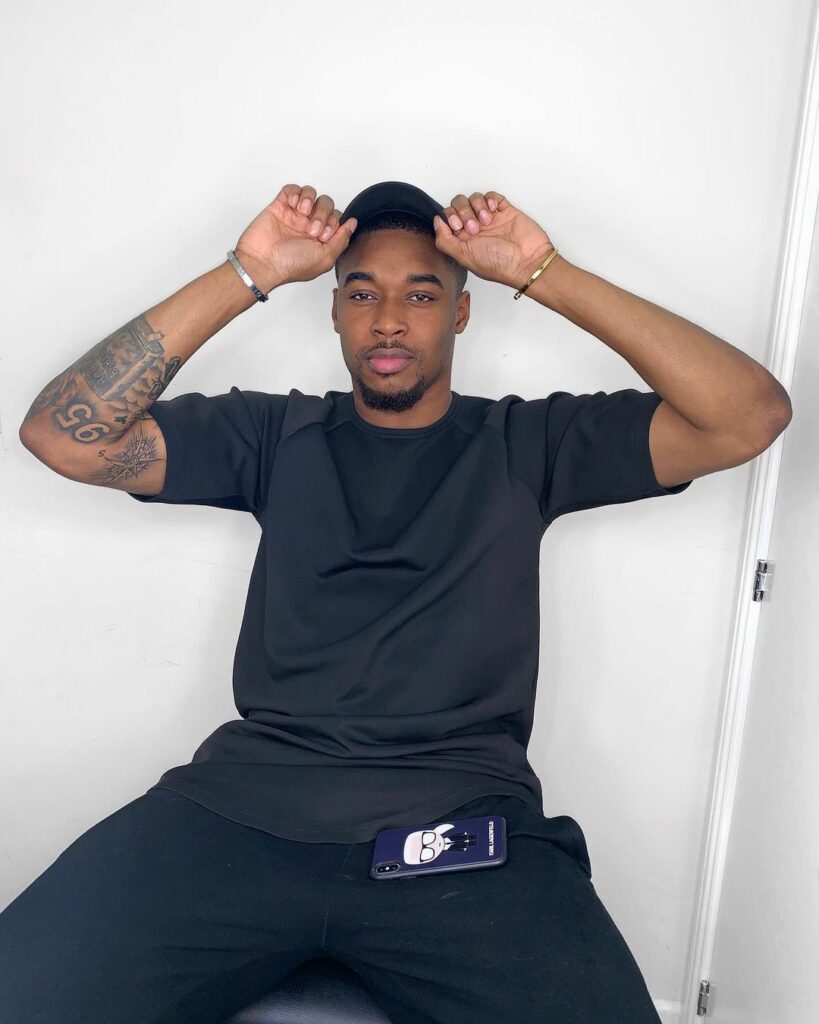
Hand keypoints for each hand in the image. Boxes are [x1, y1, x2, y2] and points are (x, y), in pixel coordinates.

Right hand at [234, 184, 357, 290]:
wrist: (263, 262)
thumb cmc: (291, 265)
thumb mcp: (325, 258)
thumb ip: (341, 239)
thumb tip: (352, 223)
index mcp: (321, 238)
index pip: (336, 218)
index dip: (334, 223)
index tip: (324, 236)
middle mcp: (308, 225)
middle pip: (326, 204)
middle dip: (323, 214)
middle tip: (312, 230)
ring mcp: (294, 215)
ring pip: (311, 194)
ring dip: (310, 201)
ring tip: (301, 214)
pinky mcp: (279, 206)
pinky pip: (292, 189)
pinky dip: (295, 193)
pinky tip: (293, 205)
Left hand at [432, 191, 554, 289]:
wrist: (527, 261)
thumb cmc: (498, 264)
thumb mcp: (464, 257)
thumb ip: (445, 240)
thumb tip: (437, 222)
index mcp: (464, 240)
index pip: (448, 218)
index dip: (450, 218)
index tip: (458, 227)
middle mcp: (475, 228)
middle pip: (458, 204)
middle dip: (463, 212)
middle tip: (474, 228)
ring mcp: (490, 219)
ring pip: (474, 198)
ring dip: (477, 207)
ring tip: (487, 221)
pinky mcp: (505, 211)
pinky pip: (492, 196)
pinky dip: (490, 199)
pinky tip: (493, 211)